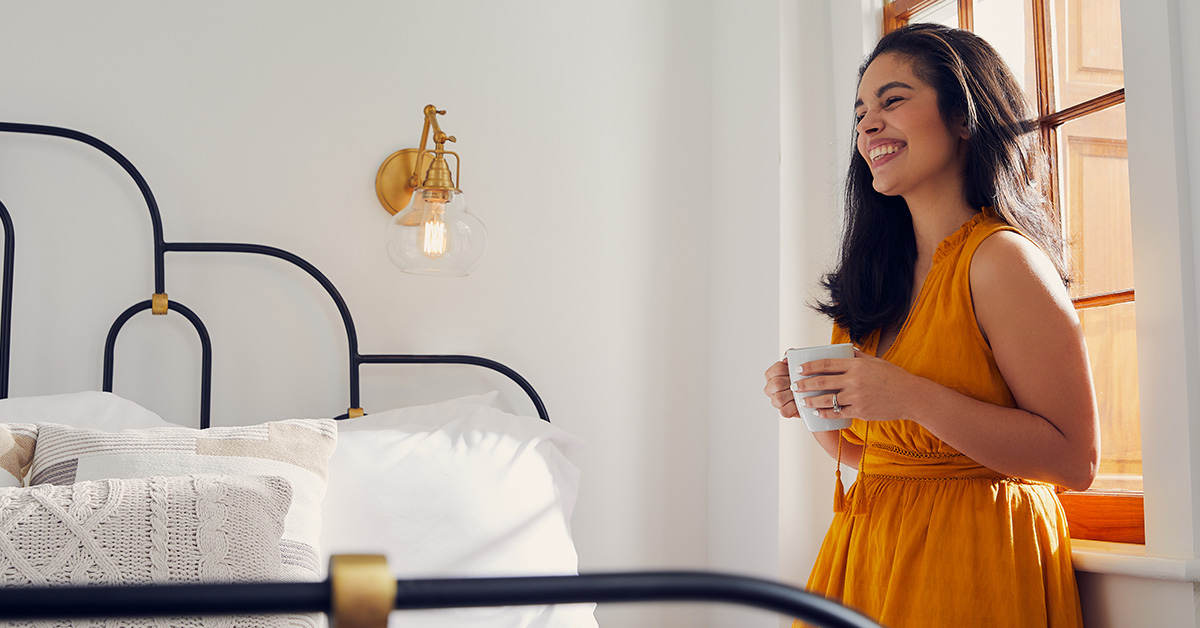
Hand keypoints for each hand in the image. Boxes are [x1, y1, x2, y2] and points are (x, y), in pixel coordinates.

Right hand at [763, 358, 799, 417]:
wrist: (815, 395)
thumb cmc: (804, 378)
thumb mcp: (799, 366)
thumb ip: (793, 357)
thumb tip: (790, 353)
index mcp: (771, 374)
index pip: (777, 368)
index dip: (788, 369)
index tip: (798, 370)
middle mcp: (770, 388)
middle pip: (777, 383)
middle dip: (791, 383)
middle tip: (802, 382)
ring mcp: (775, 401)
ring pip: (779, 398)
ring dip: (792, 395)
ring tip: (802, 392)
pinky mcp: (783, 412)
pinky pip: (784, 411)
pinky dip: (794, 407)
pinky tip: (800, 402)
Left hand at [792, 350, 921, 422]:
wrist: (910, 396)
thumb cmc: (894, 377)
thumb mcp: (876, 361)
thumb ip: (858, 356)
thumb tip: (844, 350)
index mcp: (856, 365)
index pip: (826, 364)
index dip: (810, 366)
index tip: (799, 369)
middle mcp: (854, 380)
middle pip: (822, 382)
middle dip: (805, 384)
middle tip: (794, 386)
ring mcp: (856, 397)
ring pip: (827, 399)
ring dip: (811, 401)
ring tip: (802, 401)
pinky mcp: (860, 411)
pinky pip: (838, 413)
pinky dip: (826, 413)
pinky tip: (818, 412)